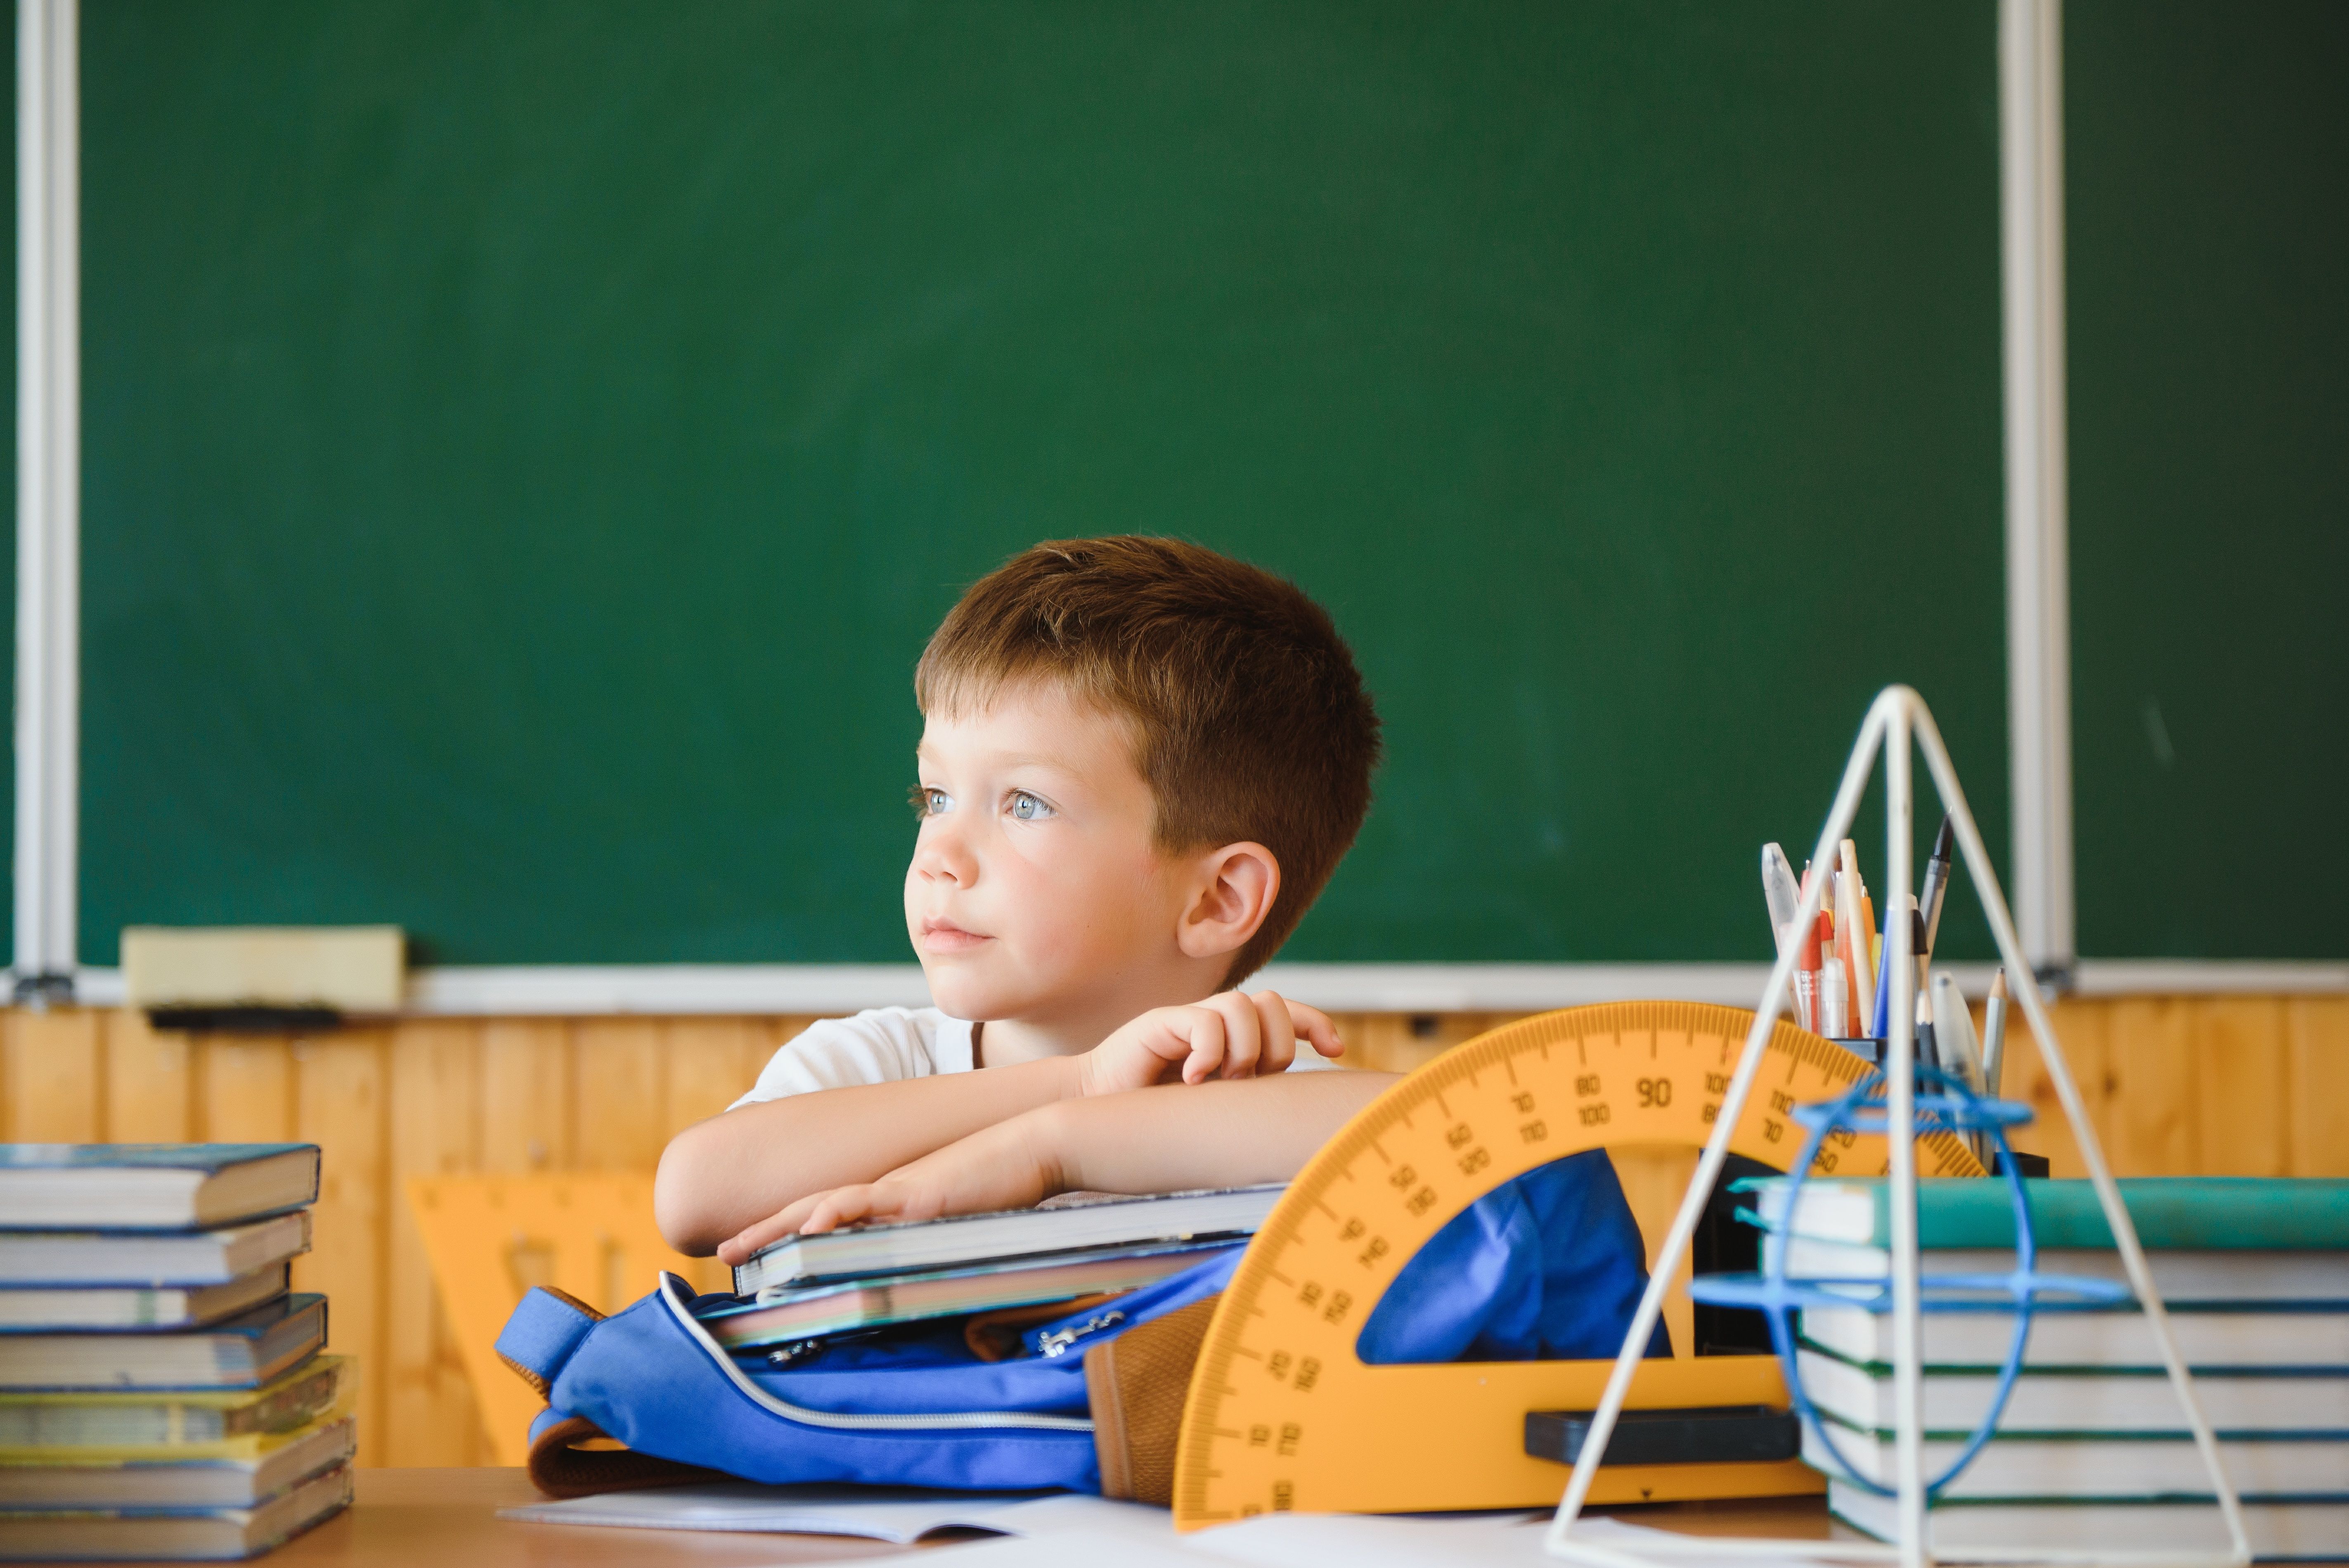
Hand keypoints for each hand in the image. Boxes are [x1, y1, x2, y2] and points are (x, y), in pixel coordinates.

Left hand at [713, 1112, 1061, 1265]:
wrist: (1039, 1147)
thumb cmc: (1008, 1185)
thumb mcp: (962, 1221)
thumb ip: (934, 1239)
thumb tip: (918, 1270)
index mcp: (892, 1200)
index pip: (829, 1216)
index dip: (790, 1232)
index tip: (757, 1251)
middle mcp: (887, 1193)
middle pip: (811, 1210)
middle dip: (765, 1232)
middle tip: (724, 1253)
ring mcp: (901, 1192)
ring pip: (826, 1206)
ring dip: (780, 1226)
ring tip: (741, 1246)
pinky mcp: (922, 1195)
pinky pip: (870, 1204)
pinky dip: (835, 1215)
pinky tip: (808, 1227)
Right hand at [1076, 989, 1342, 1096]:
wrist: (1098, 1109)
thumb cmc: (1159, 1116)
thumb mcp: (1220, 1109)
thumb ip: (1252, 1098)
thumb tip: (1302, 1111)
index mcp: (1238, 1042)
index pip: (1289, 1017)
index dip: (1317, 1026)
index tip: (1336, 1052)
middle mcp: (1219, 1024)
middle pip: (1274, 1005)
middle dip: (1277, 1045)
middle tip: (1252, 1081)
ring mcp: (1191, 1019)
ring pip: (1244, 1007)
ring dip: (1244, 1049)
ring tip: (1222, 1081)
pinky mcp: (1163, 1021)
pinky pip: (1207, 1022)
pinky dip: (1209, 1052)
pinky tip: (1192, 1080)